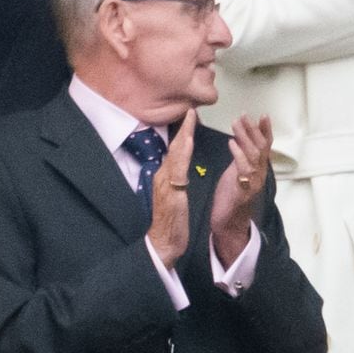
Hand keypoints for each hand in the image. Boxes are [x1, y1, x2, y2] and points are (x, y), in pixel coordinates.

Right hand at [147, 110, 195, 268]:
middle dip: (183, 128)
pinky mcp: (171, 192)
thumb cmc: (170, 222)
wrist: (162, 242)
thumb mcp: (173, 196)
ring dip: (183, 135)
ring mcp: (165, 183)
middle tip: (191, 110)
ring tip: (190, 118)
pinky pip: (177, 169)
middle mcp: (162, 176)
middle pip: (174, 147)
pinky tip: (188, 142)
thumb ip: (175, 181)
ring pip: (175, 154)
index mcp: (165, 176)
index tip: (190, 118)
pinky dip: (182, 154)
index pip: (175, 150)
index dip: (183, 134)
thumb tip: (178, 169)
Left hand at [210, 115, 272, 267]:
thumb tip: (242, 138)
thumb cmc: (231, 197)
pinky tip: (231, 142)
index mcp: (258, 169)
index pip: (266, 146)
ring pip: (254, 155)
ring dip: (245, 137)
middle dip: (254, 130)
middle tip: (245, 115)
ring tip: (237, 123)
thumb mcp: (237, 172)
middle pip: (261, 148)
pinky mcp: (243, 191)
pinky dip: (238, 154)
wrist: (228, 224)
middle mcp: (260, 175)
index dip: (266, 130)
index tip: (263, 115)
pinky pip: (244, 169)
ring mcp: (253, 183)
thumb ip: (242, 157)